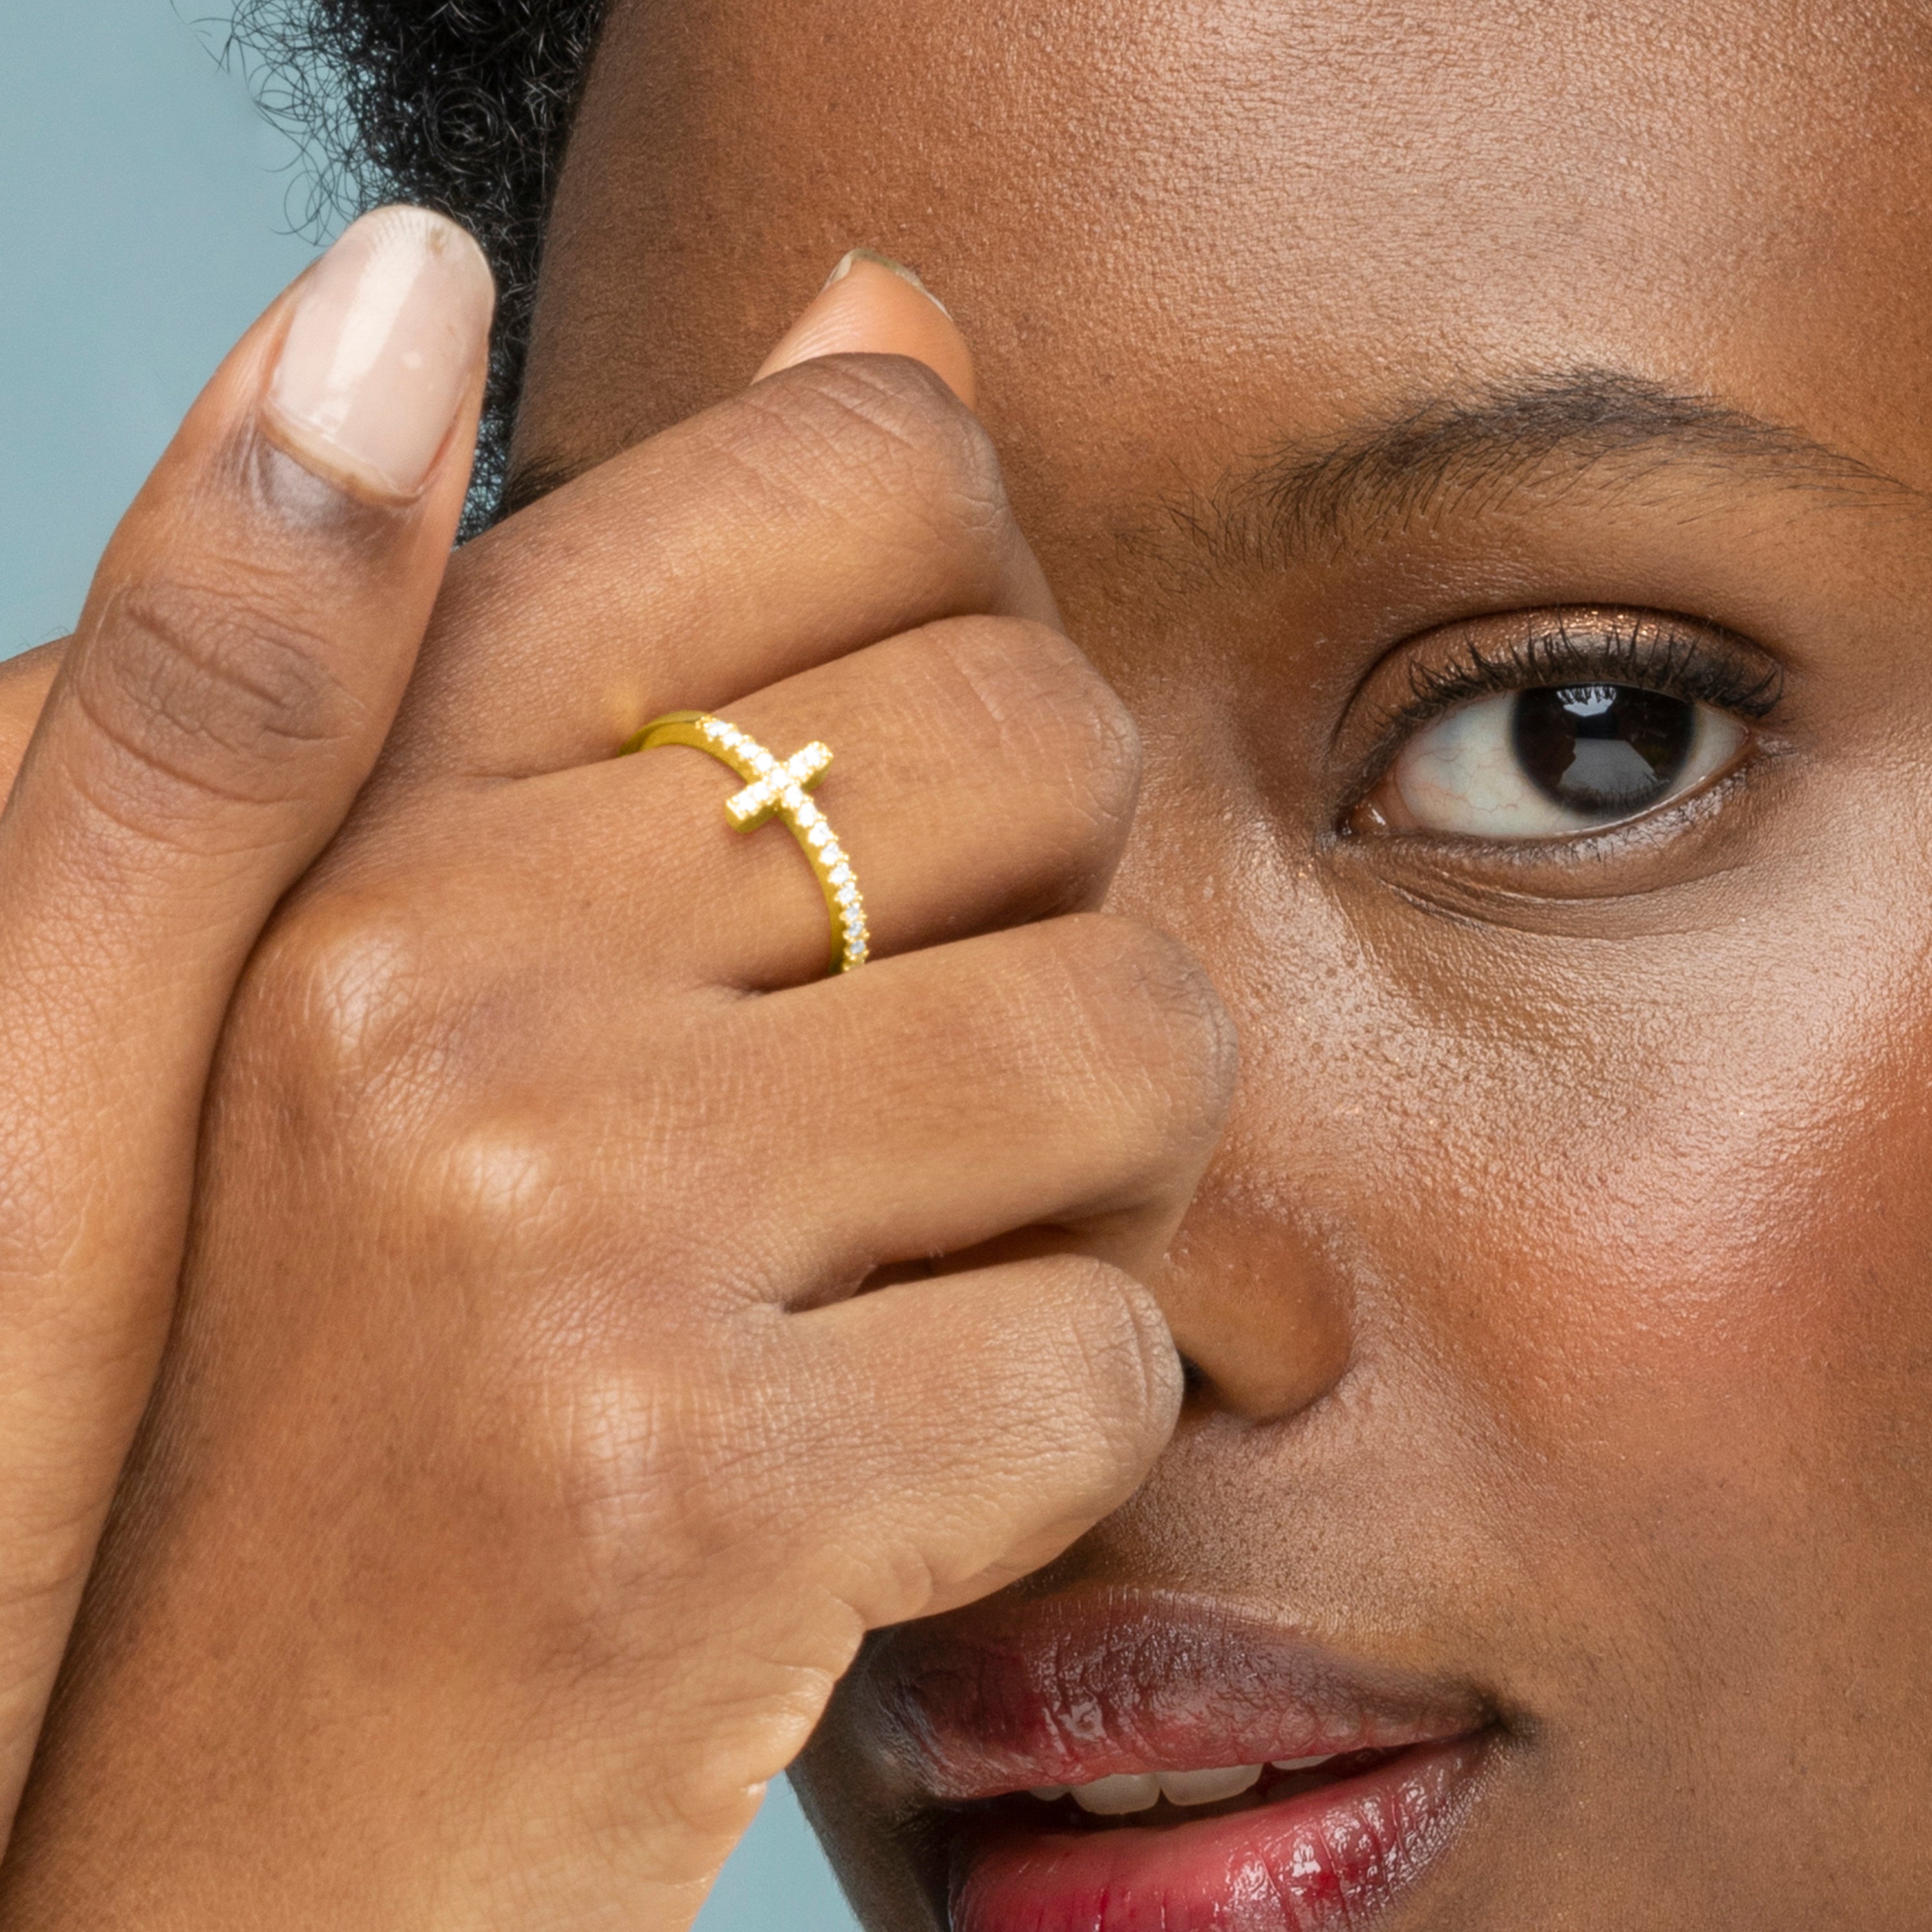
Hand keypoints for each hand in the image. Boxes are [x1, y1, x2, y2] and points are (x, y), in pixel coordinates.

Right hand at [0, 248, 1235, 1929]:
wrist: (232, 1842)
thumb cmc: (380, 1409)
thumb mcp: (443, 997)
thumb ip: (650, 640)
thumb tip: (877, 306)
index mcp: (359, 813)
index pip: (843, 467)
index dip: (970, 609)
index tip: (910, 797)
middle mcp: (413, 967)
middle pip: (1044, 741)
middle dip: (1046, 941)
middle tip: (891, 1125)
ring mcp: (537, 1223)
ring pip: (1135, 1036)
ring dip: (1091, 1195)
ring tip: (888, 1302)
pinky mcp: (678, 1494)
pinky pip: (1117, 1345)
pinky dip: (1062, 1433)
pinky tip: (877, 1489)